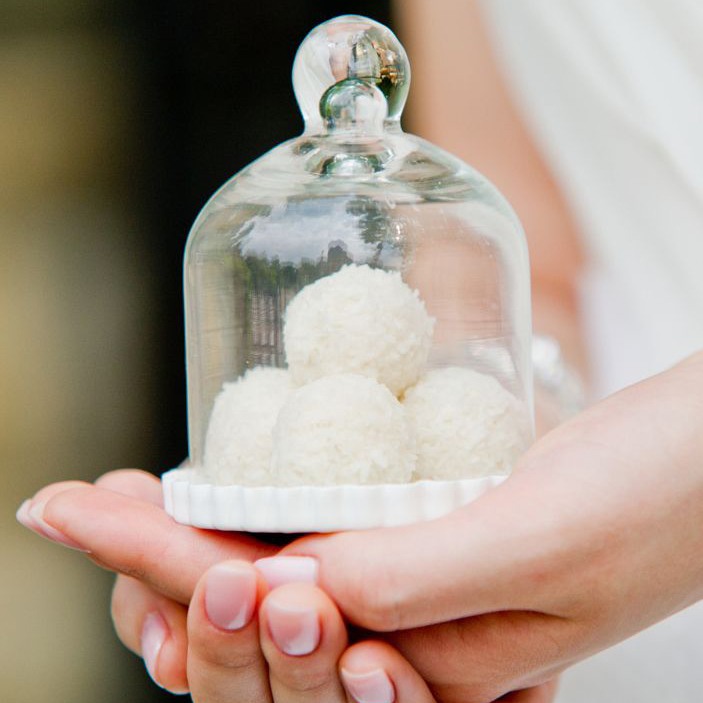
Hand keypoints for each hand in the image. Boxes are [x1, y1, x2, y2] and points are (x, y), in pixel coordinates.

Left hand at [23, 351, 701, 699]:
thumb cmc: (664, 490)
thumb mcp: (544, 537)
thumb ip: (420, 575)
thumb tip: (295, 583)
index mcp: (441, 658)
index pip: (267, 615)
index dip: (156, 560)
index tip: (72, 505)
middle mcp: (424, 634)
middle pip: (257, 612)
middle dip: (154, 565)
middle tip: (79, 502)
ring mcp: (430, 589)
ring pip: (286, 583)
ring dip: (200, 549)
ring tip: (129, 504)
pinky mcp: (443, 539)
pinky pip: (332, 546)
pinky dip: (268, 528)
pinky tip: (234, 510)